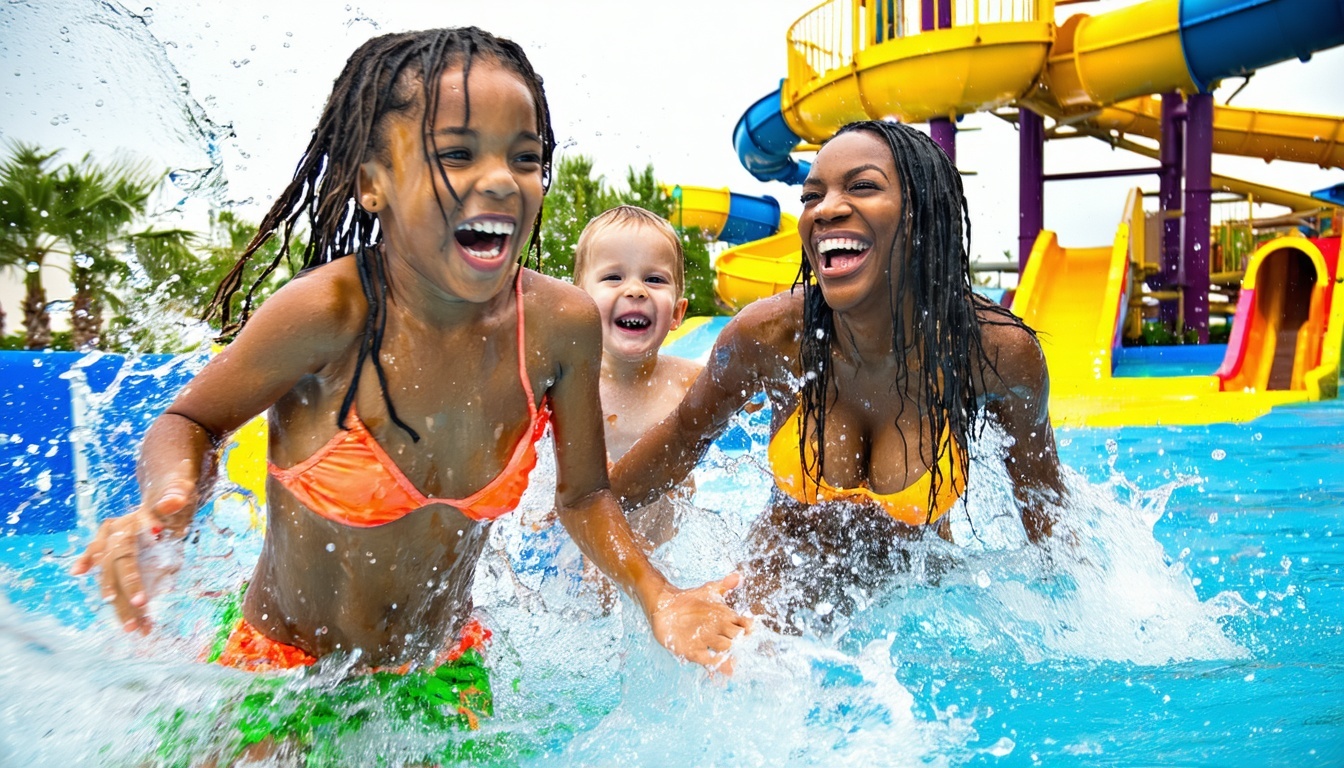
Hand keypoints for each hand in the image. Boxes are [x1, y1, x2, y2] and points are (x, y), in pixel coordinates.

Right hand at [70, 471, 196, 633]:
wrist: (169, 488)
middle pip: (114, 574)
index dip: (130, 580)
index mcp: (124, 525)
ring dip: (121, 606)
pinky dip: (113, 593)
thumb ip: (174, 497)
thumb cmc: (174, 490)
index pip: (123, 557)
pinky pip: (112, 576)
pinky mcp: (120, 554)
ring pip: (112, 580)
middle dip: (123, 601)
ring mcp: (114, 546)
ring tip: (136, 630)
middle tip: (135, 627)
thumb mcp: (178, 491)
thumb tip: (173, 502)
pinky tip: (116, 612)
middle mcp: (113, 536)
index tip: (142, 602)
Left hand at [647, 573, 752, 674]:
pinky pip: (707, 661)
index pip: (744, 626)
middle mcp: (719, 633)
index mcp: (725, 619)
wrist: (664, 606)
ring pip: (723, 652)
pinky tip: (720, 673)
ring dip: (728, 657)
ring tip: (733, 663)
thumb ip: (724, 584)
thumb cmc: (689, 599)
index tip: (749, 627)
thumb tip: (738, 576)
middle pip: (735, 640)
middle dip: (739, 643)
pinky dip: (715, 667)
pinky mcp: (693, 652)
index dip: (748, 628)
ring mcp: (707, 643)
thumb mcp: (708, 590)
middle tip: (740, 644)